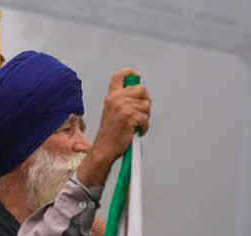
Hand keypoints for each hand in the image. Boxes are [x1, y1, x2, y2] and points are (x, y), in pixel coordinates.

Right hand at [77, 68, 150, 186]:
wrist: (104, 148)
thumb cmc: (111, 132)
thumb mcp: (112, 111)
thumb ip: (123, 100)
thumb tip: (142, 92)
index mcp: (111, 96)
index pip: (120, 76)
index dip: (131, 73)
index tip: (138, 77)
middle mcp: (116, 98)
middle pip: (142, 89)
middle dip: (145, 101)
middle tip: (141, 113)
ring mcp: (122, 107)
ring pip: (146, 105)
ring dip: (145, 117)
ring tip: (136, 125)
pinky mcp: (129, 117)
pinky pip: (146, 118)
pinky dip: (145, 127)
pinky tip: (137, 131)